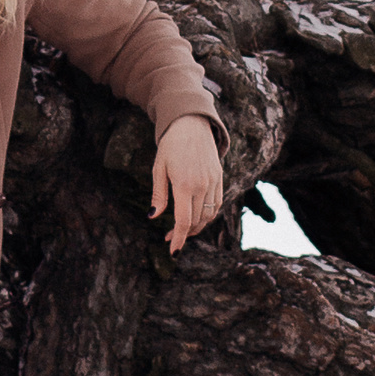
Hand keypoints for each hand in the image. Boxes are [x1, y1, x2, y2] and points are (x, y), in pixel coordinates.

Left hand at [152, 119, 226, 253]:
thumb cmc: (171, 145)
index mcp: (184, 184)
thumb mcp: (159, 168)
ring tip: (181, 230)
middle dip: (183, 234)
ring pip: (208, 216)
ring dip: (196, 227)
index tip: (172, 252)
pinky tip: (196, 217)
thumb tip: (154, 217)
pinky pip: (216, 205)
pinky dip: (208, 215)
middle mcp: (202, 186)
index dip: (178, 239)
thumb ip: (159, 194)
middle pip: (196, 222)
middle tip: (168, 238)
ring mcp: (213, 182)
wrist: (192, 123)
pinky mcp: (220, 178)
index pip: (183, 221)